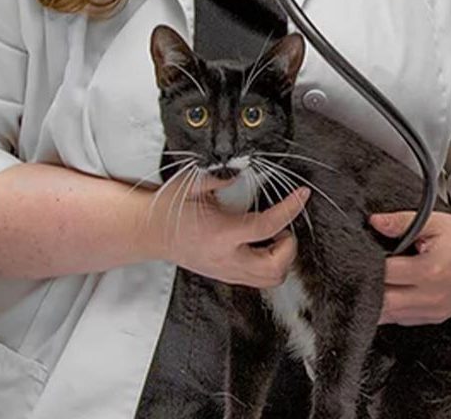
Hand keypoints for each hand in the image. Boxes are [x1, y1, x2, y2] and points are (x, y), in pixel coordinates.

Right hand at [143, 174, 308, 288]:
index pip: (267, 227)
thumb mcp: (191, 184)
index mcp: (220, 234)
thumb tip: (241, 172)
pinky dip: (269, 263)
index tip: (302, 194)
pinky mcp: (226, 275)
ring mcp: (226, 271)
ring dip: (281, 258)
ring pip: (270, 279)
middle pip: (275, 267)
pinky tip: (262, 244)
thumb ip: (218, 177)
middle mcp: (226, 258)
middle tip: (284, 226)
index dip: (290, 210)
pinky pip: (258, 279)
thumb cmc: (169, 209)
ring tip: (274, 236)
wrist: (148, 234)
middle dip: (289, 246)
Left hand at [369, 210, 450, 325]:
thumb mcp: (434, 222)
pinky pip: (404, 321)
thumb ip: (401, 222)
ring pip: (391, 316)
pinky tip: (391, 294)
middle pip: (383, 303)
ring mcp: (435, 311)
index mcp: (430, 271)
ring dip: (379, 302)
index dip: (369, 266)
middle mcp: (432, 296)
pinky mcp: (437, 318)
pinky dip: (393, 310)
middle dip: (370, 289)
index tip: (364, 257)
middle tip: (364, 275)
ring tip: (377, 284)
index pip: (385, 274)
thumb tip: (375, 223)